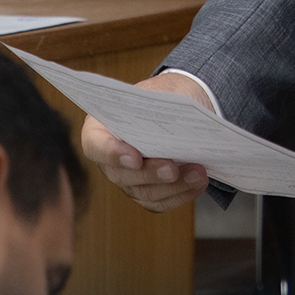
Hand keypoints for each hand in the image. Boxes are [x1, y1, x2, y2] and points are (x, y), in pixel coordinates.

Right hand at [80, 72, 213, 212]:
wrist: (177, 112)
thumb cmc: (163, 99)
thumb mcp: (161, 92)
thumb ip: (162, 106)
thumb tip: (177, 124)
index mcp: (101, 128)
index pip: (96, 145)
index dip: (112, 153)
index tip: (135, 157)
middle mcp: (110, 160)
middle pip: (122, 175)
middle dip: (150, 173)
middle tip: (172, 169)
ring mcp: (128, 180)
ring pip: (145, 193)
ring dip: (174, 186)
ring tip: (198, 173)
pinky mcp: (148, 194)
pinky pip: (162, 201)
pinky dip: (183, 194)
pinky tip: (199, 182)